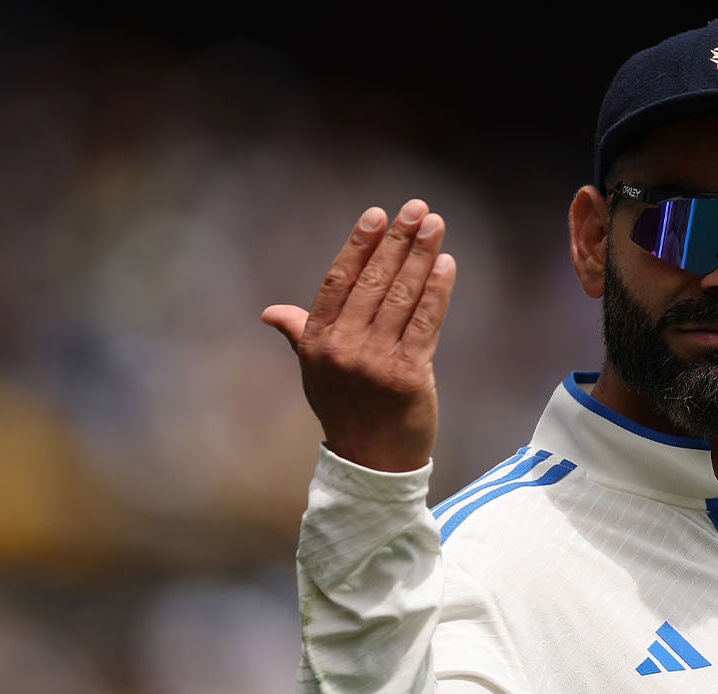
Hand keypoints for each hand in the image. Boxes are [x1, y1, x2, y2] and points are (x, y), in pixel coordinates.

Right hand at [262, 200, 455, 471]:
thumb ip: (300, 334)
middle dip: (398, 240)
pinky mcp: (408, 375)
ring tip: (435, 225)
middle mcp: (342, 348)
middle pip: (373, 281)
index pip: (338, 280)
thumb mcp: (315, 372)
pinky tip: (446, 265)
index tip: (377, 215)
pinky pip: (425, 323)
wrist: (372, 461)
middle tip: (417, 208)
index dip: (358, 245)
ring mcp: (375, 362)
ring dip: (421, 256)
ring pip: (402, 297)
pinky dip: (437, 291)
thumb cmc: (346, 410)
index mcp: (318, 341)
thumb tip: (271, 313)